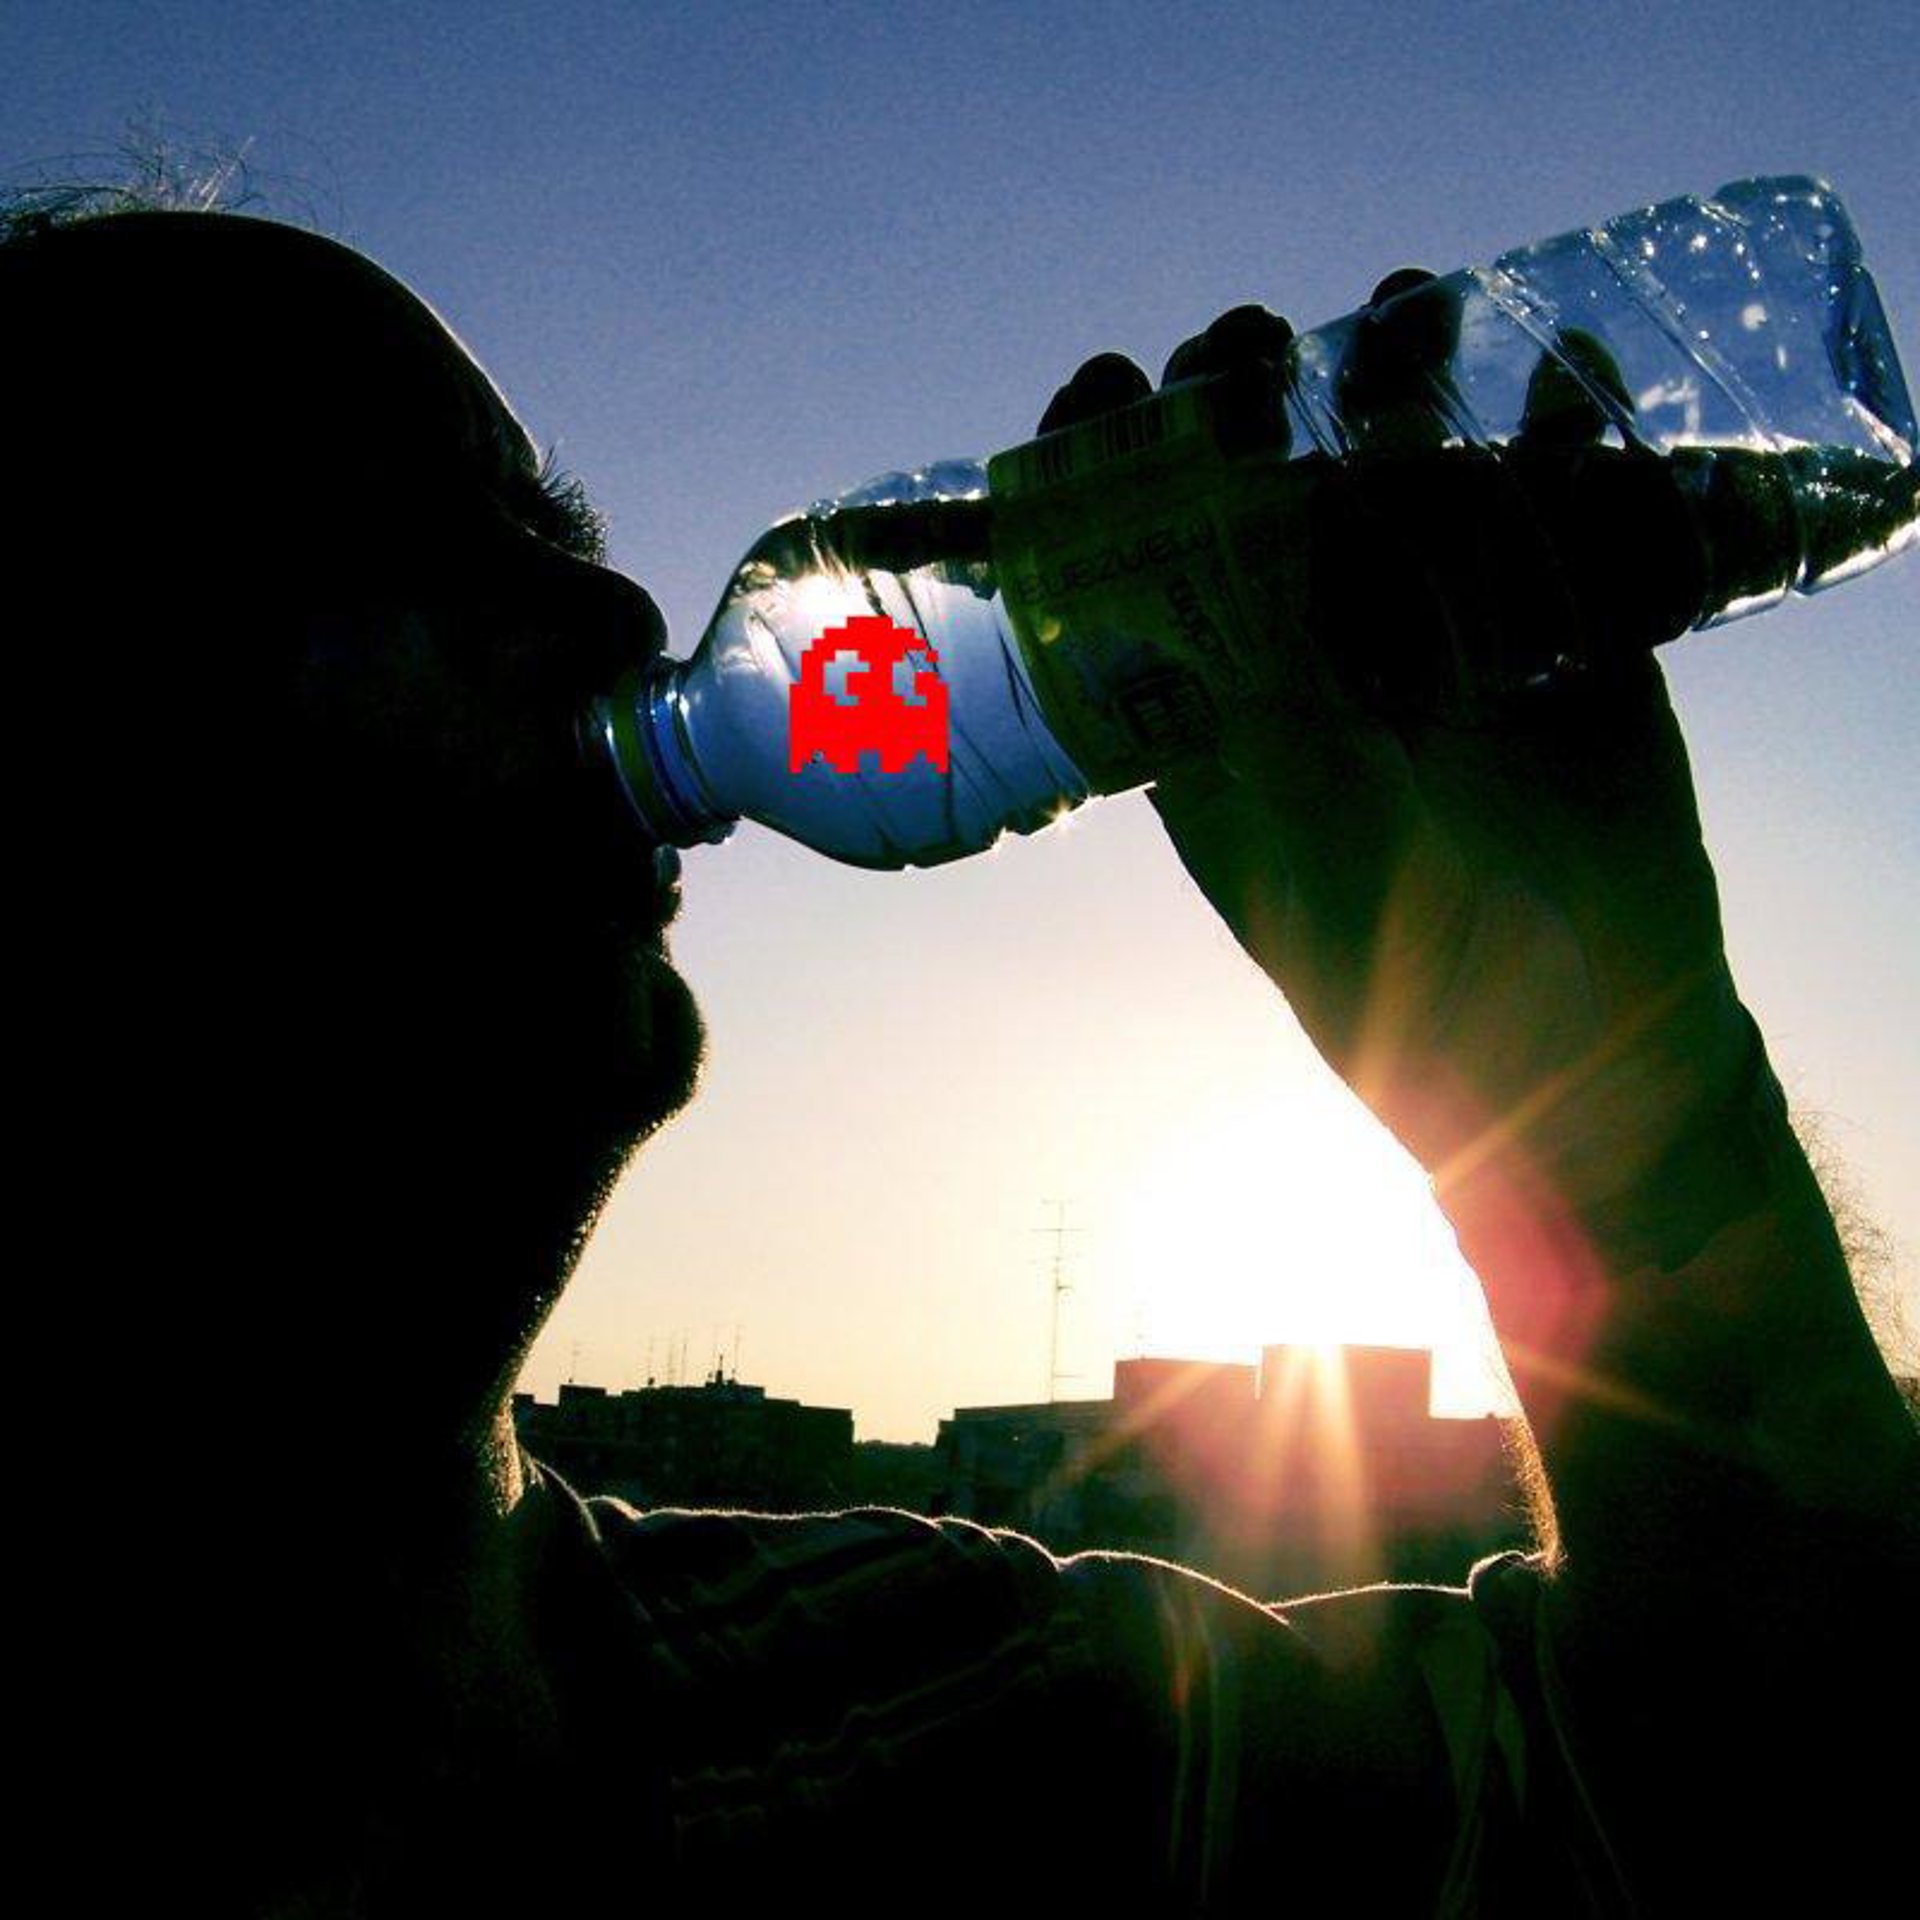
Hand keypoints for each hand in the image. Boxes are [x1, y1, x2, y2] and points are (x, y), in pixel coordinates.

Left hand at [1041, 291, 1759, 1254]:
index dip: (1112, 476)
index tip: (1092, 393)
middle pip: (1270, 498)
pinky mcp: (1558, 649)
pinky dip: (1571, 447)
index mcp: (1223, 719)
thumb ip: (1252, 730)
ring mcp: (1442, 649)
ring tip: (1403, 309)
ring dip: (1402, 393)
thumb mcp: (1301, 857)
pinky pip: (1565, 523)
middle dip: (1249, 410)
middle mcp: (1321, 667)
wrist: (1575, 1058)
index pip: (1148, 567)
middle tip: (1243, 342)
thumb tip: (1180, 590)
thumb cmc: (1404, 985)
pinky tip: (1561, 374)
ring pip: (1409, 487)